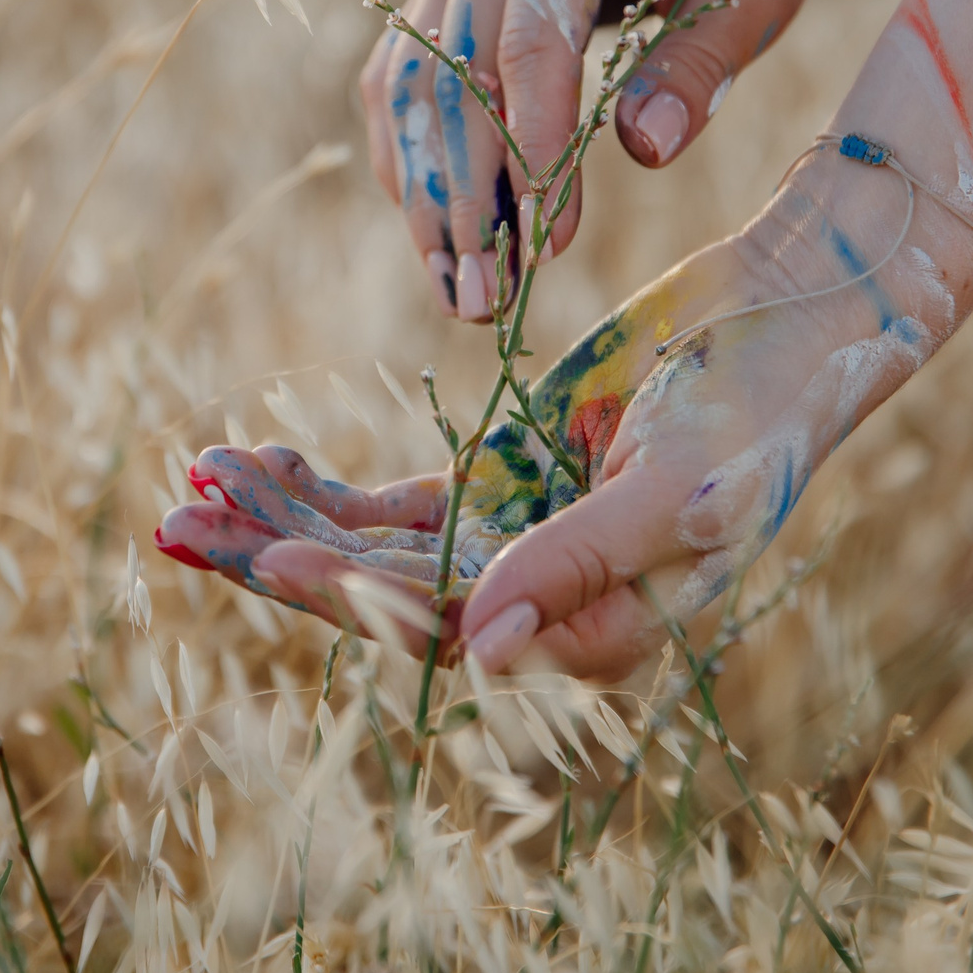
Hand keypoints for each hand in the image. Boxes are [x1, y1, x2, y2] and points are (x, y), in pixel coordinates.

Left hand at [157, 155, 972, 678]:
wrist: (797, 320)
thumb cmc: (760, 412)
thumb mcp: (676, 489)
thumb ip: (579, 564)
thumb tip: (483, 652)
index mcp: (595, 628)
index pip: (448, 630)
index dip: (351, 600)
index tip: (266, 561)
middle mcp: (543, 601)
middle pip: (384, 595)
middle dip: (276, 561)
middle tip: (174, 524)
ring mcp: (515, 536)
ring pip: (372, 550)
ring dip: (282, 519)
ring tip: (191, 485)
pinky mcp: (502, 478)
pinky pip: (391, 503)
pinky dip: (321, 483)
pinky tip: (252, 457)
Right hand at [358, 0, 827, 320]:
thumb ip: (700, 62)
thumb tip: (647, 148)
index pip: (530, 32)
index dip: (531, 141)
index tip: (546, 240)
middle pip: (453, 69)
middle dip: (468, 197)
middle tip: (486, 303)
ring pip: (412, 85)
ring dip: (430, 197)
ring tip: (460, 296)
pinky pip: (406, 83)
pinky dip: (422, 167)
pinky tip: (446, 243)